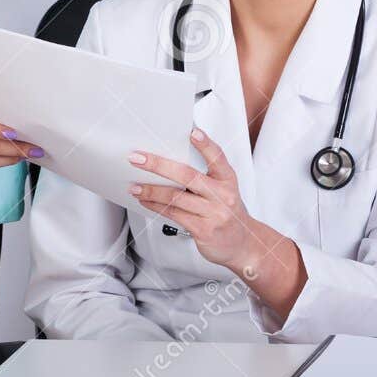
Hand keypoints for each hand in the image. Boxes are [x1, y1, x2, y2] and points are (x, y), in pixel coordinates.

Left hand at [128, 129, 269, 274]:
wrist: (242, 243)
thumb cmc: (227, 212)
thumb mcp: (224, 190)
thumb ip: (204, 177)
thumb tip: (169, 162)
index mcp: (228, 180)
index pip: (218, 157)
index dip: (205, 144)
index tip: (192, 132)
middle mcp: (222, 195)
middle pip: (188, 175)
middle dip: (159, 165)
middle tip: (139, 158)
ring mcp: (213, 213)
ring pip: (176, 197)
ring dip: (151, 190)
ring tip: (134, 186)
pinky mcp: (203, 229)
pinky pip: (174, 214)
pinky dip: (156, 206)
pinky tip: (146, 201)